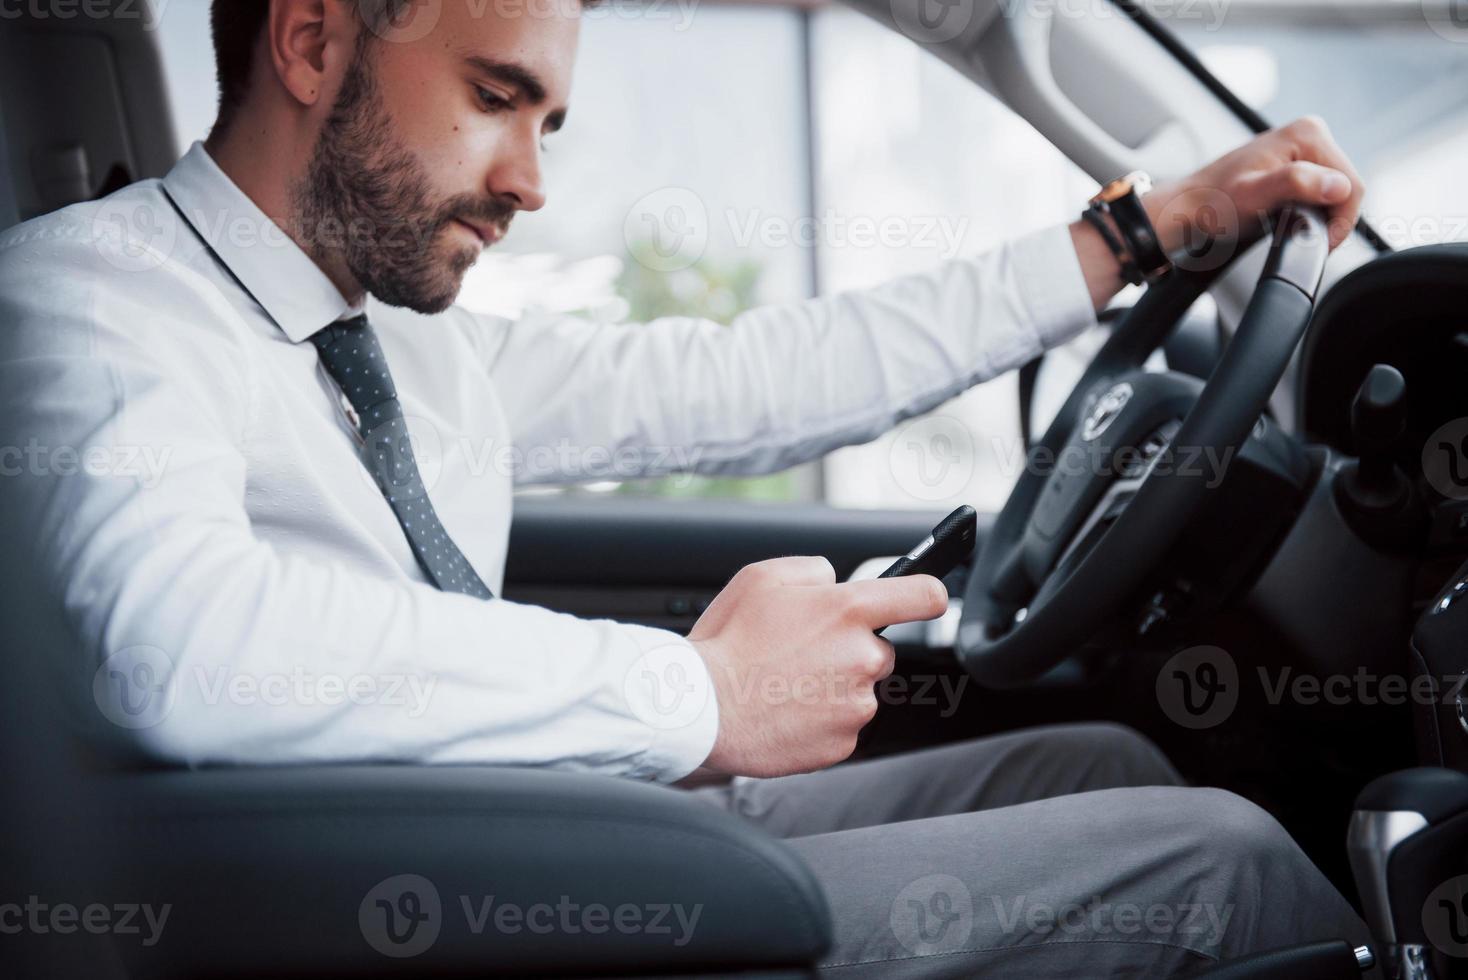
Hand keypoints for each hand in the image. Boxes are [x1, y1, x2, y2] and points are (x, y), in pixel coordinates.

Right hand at [688, 556, 948, 777]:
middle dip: (851, 651)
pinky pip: (842, 725)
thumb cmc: (727, 641)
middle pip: (881, 650)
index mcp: (848, 611)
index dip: (928, 594)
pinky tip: (786, 710)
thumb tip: (834, 581)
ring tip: (785, 684)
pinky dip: (820, 720)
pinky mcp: (843, 743)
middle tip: (802, 654)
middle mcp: (863, 657)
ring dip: (833, 687)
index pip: (925, 595)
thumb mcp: (763, 577)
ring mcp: (856, 705)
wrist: (702, 707)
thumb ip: (814, 570)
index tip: (927, 599)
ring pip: (859, 690)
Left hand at [1146, 115, 1365, 254]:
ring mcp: (1304, 147)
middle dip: (1330, 219)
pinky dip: (1312, 211)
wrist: (1189, 208)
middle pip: (1347, 187)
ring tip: (1290, 227)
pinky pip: (1322, 191)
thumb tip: (1336, 186)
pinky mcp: (1298, 163)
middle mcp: (1309, 133)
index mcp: (1307, 134)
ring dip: (1321, 216)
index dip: (1340, 221)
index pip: (1352, 184)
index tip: (1318, 242)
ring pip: (1337, 192)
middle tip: (1299, 236)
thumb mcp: (1252, 196)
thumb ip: (1294, 185)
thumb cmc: (1212, 203)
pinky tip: (1290, 218)